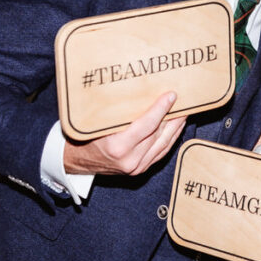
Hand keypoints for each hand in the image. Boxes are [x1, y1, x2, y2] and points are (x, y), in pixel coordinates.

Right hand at [63, 92, 186, 174]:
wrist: (76, 161)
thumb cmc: (84, 137)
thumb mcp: (97, 122)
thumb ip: (118, 111)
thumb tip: (140, 89)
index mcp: (118, 146)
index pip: (147, 125)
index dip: (161, 109)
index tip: (171, 96)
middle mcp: (129, 159)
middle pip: (158, 133)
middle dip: (173, 115)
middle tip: (183, 99)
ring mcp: (136, 167)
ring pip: (164, 143)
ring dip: (176, 126)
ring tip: (184, 111)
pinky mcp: (140, 170)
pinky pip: (161, 152)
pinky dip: (171, 138)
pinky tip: (176, 127)